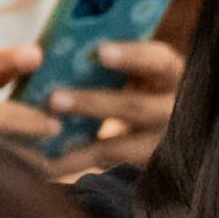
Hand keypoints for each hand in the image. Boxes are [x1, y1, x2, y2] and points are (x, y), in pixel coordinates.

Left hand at [47, 37, 184, 175]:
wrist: (163, 125)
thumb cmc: (137, 81)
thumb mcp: (138, 68)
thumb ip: (108, 58)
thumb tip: (44, 50)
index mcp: (171, 75)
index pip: (160, 62)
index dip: (133, 57)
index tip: (101, 52)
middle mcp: (174, 110)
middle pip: (136, 108)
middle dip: (93, 104)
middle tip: (55, 99)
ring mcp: (162, 142)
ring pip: (121, 148)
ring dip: (80, 146)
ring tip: (45, 140)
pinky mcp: (145, 166)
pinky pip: (106, 167)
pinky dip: (74, 164)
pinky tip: (47, 162)